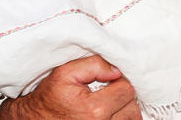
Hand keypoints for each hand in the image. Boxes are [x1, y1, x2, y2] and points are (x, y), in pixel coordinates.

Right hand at [0, 56, 139, 119]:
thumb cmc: (48, 97)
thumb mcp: (65, 73)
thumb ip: (94, 65)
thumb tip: (117, 70)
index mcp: (94, 110)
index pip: (127, 90)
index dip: (120, 81)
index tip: (109, 80)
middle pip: (132, 107)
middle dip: (123, 95)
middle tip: (108, 91)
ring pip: (131, 118)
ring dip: (123, 108)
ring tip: (108, 101)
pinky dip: (119, 117)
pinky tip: (109, 111)